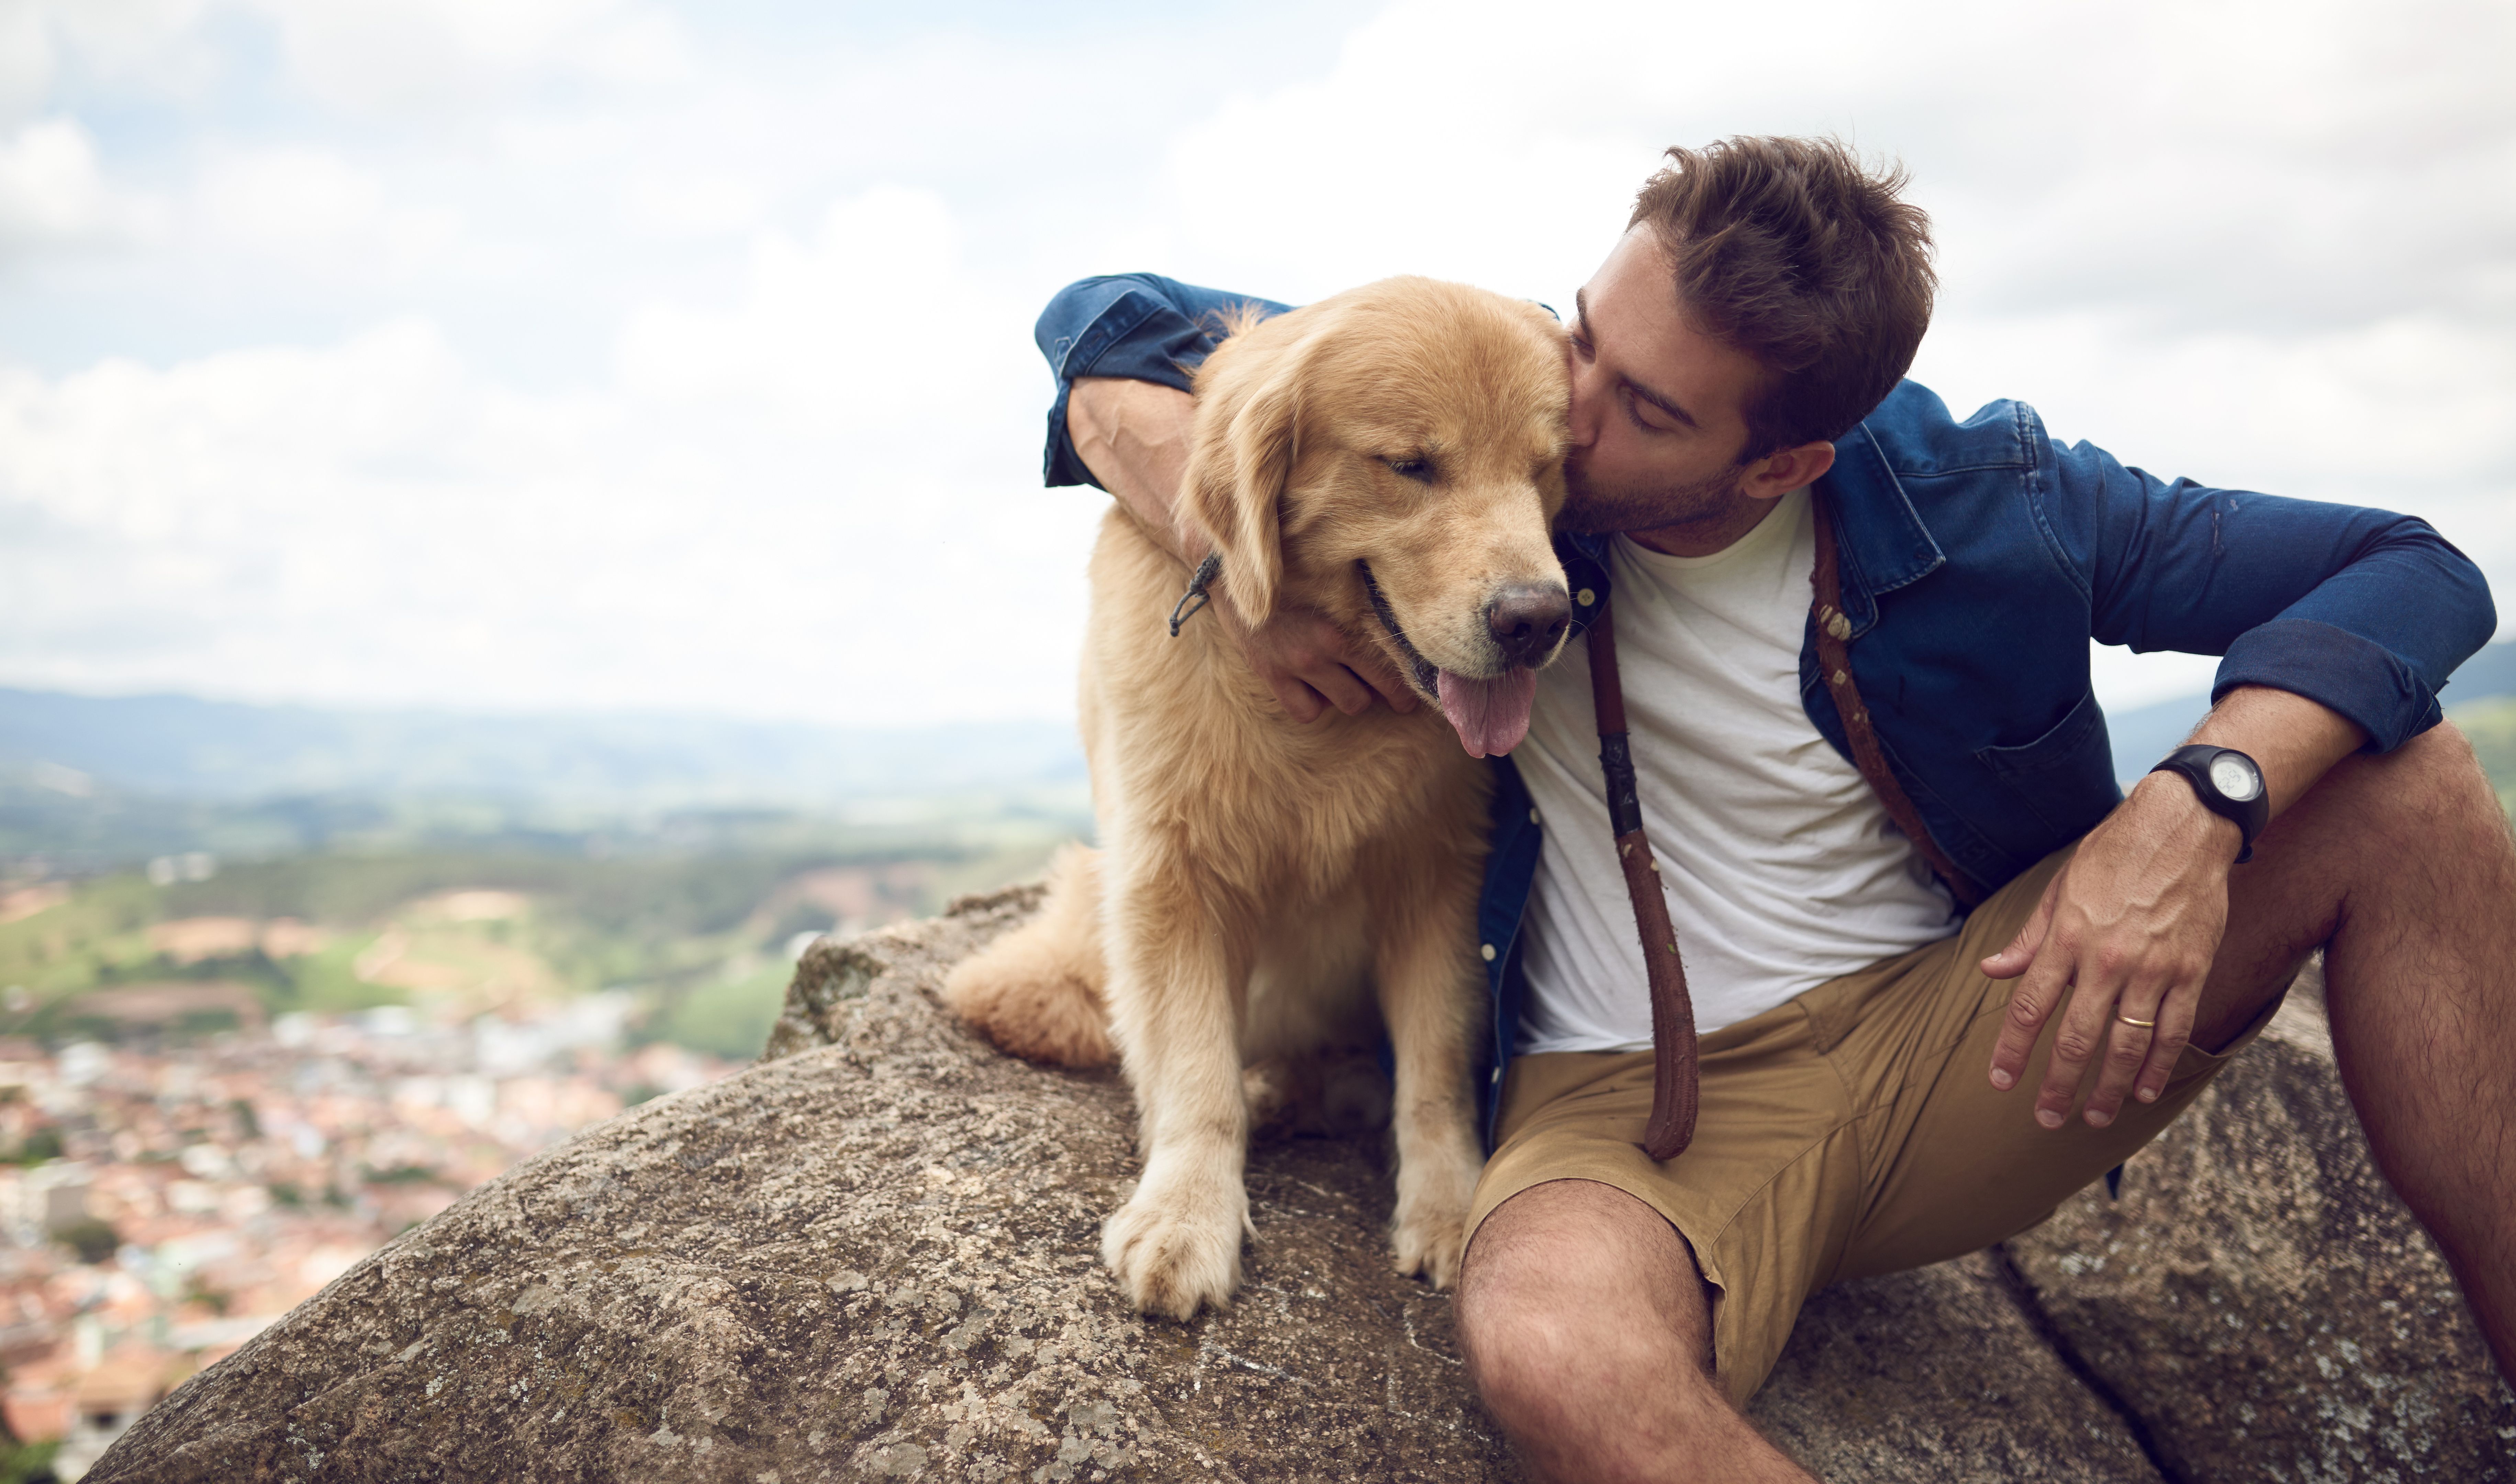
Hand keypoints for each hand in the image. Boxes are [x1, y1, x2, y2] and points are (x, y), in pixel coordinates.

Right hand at [1068, 376, 1416, 721]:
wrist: (1227, 558)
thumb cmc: (1288, 552)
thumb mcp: (1334, 566)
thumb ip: (1367, 586)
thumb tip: (1408, 592)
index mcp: (1340, 629)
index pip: (1386, 672)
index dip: (1405, 686)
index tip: (1416, 691)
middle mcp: (1319, 654)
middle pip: (1366, 696)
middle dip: (1382, 693)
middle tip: (1394, 691)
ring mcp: (1292, 667)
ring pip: (1343, 704)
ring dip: (1352, 696)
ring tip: (1356, 683)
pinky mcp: (1268, 674)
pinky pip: (1305, 710)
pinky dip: (1315, 702)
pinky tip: (1318, 685)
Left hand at [1979, 774, 2242, 1128]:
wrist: (2183, 827)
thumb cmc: (2113, 855)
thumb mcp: (2060, 889)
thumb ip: (2029, 938)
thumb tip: (1992, 971)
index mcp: (2067, 938)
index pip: (2029, 1007)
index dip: (2013, 1049)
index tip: (2001, 1081)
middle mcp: (2106, 959)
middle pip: (2076, 1037)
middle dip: (2059, 1084)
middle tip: (2047, 1118)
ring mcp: (2153, 968)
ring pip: (2127, 1043)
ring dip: (2109, 1087)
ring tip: (2095, 1117)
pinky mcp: (2191, 970)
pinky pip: (2174, 1029)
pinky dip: (2158, 1064)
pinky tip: (2142, 1089)